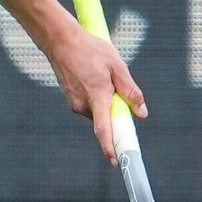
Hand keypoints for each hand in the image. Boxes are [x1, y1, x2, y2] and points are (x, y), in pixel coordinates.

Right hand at [44, 14, 146, 164]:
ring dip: (105, 101)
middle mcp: (82, 104)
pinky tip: (91, 75)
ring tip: (100, 74)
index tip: (116, 161)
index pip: (103, 129)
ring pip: (98, 111)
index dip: (109, 147)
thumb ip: (130, 90)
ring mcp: (74, 103)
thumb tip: (141, 112)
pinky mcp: (70, 99)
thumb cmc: (90, 49)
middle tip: (116, 86)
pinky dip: (96, 97)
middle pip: (105, 119)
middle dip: (115, 111)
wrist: (60, 40)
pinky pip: (89, 105)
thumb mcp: (116, 65)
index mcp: (96, 96)